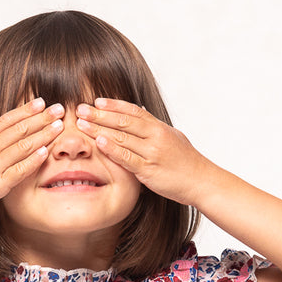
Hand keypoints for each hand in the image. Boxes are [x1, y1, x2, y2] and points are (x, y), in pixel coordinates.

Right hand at [0, 98, 66, 213]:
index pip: (8, 120)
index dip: (25, 110)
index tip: (40, 102)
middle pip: (20, 129)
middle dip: (42, 118)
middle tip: (59, 108)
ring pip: (23, 146)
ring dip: (43, 135)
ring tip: (59, 126)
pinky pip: (19, 171)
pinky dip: (32, 161)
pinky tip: (45, 152)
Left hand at [74, 99, 215, 205]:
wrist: (201, 181)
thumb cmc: (187, 162)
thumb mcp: (172, 138)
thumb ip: (154, 126)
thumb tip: (141, 111)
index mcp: (159, 127)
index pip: (133, 111)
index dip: (114, 105)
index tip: (97, 101)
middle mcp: (155, 136)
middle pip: (123, 121)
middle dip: (99, 114)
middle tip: (80, 108)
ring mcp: (152, 152)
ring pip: (122, 137)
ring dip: (99, 129)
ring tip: (81, 124)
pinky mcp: (149, 170)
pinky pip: (127, 158)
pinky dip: (112, 149)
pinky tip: (99, 142)